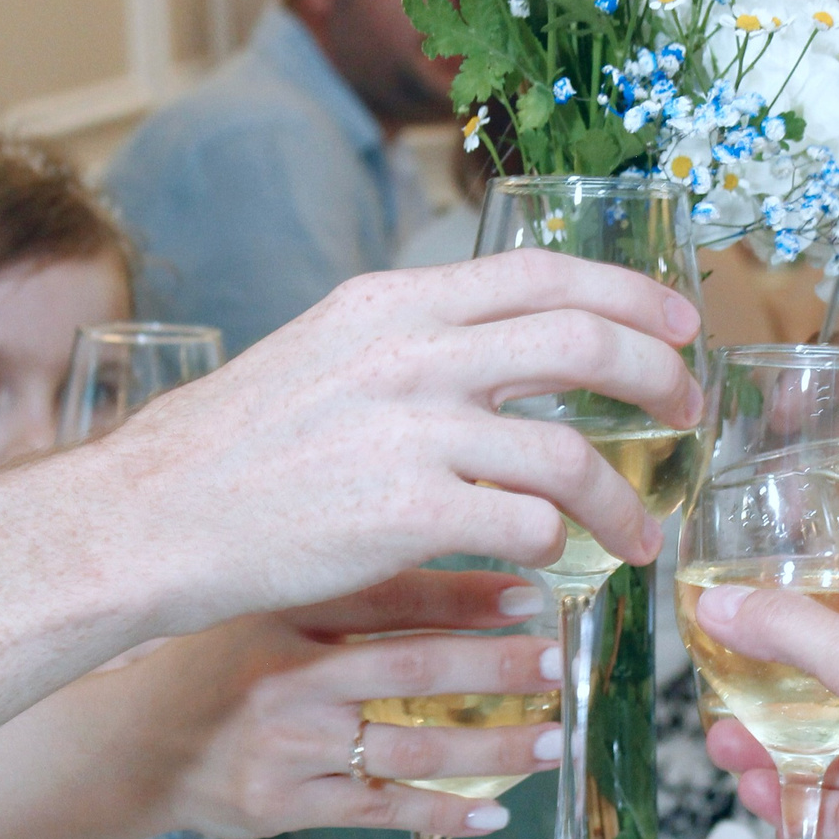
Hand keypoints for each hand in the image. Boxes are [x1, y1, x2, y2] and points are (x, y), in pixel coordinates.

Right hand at [118, 252, 703, 629]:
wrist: (153, 517)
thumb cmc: (233, 450)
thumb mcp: (323, 355)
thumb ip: (409, 345)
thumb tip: (491, 349)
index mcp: (393, 303)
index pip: (542, 272)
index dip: (628, 294)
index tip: (675, 323)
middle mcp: (410, 352)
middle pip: (581, 340)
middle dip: (657, 375)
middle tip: (685, 411)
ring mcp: (412, 431)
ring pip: (569, 450)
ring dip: (622, 498)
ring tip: (639, 534)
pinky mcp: (407, 513)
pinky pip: (528, 525)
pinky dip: (561, 546)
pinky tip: (562, 566)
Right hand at [137, 570, 558, 838]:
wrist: (131, 745)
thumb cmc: (215, 669)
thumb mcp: (267, 611)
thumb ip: (348, 594)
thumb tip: (458, 566)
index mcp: (287, 613)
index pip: (389, 596)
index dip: (465, 595)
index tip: (531, 595)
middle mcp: (288, 677)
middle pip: (411, 669)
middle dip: (495, 669)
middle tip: (557, 664)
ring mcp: (287, 746)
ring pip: (408, 748)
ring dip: (489, 748)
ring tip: (549, 742)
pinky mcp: (284, 805)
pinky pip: (379, 810)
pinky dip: (441, 814)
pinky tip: (494, 813)